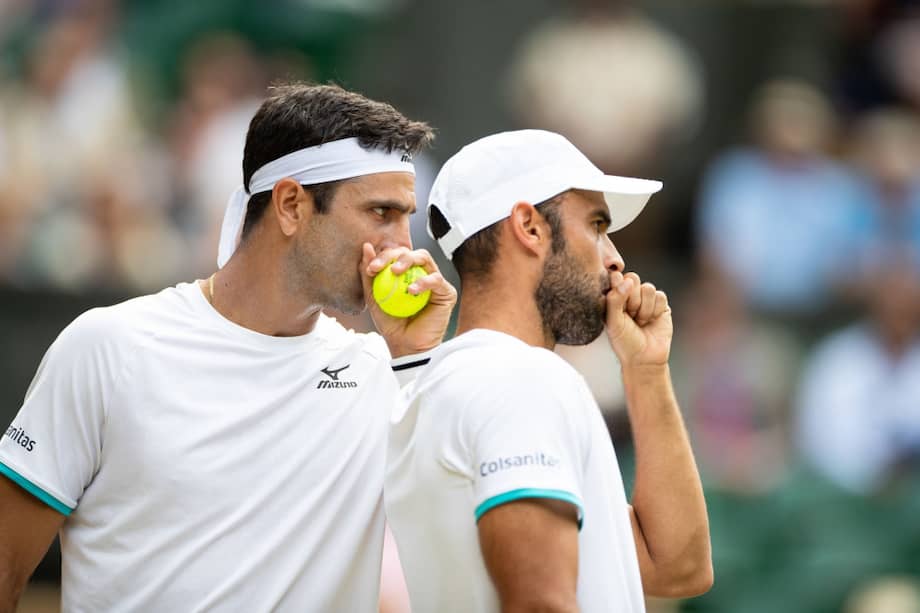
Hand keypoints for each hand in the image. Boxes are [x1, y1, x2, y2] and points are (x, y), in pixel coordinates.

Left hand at [361, 243, 456, 357]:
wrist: (406, 345)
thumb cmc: (391, 324)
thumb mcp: (374, 297)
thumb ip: (369, 274)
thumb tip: (366, 247)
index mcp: (405, 273)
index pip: (396, 255)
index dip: (383, 257)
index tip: (370, 269)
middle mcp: (421, 273)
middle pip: (410, 252)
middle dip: (394, 255)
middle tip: (382, 268)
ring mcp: (434, 282)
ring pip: (424, 258)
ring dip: (408, 260)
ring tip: (396, 272)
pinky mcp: (446, 292)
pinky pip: (436, 279)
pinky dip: (424, 281)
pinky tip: (412, 290)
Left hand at [605, 271, 672, 368]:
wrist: (645, 358)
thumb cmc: (624, 341)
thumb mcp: (613, 322)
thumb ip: (615, 300)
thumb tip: (627, 280)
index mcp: (613, 296)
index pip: (615, 276)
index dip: (618, 284)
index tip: (618, 301)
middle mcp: (629, 294)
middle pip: (633, 278)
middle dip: (632, 298)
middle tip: (630, 315)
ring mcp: (645, 298)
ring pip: (648, 287)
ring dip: (644, 308)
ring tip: (640, 321)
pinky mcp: (660, 304)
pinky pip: (660, 296)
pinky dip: (655, 310)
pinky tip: (652, 321)